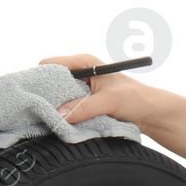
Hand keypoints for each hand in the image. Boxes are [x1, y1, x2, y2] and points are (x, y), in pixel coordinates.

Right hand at [38, 53, 156, 131]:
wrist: (150, 113)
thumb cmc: (135, 99)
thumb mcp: (109, 101)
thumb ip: (84, 107)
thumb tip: (59, 115)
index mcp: (84, 62)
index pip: (50, 64)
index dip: (41, 78)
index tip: (35, 96)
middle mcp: (80, 72)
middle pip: (50, 81)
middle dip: (46, 95)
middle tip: (41, 111)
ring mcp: (81, 88)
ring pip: (57, 96)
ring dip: (56, 107)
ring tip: (52, 118)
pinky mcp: (83, 101)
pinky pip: (66, 107)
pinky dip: (64, 114)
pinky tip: (63, 122)